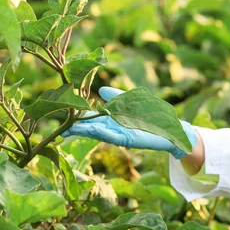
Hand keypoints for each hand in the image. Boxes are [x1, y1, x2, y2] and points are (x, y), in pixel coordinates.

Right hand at [61, 87, 197, 159]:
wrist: (169, 130)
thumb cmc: (149, 115)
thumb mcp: (129, 103)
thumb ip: (115, 96)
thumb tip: (100, 89)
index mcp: (111, 121)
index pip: (90, 120)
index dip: (77, 120)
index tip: (63, 119)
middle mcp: (113, 129)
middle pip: (91, 129)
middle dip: (76, 129)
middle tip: (60, 129)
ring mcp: (120, 135)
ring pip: (99, 133)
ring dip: (85, 132)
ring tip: (71, 130)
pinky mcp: (130, 140)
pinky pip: (114, 136)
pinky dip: (103, 133)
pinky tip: (93, 130)